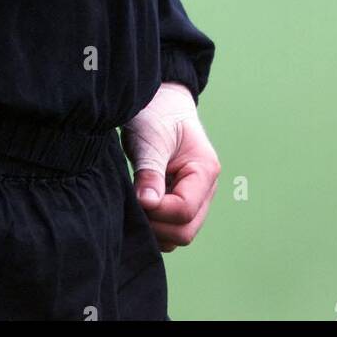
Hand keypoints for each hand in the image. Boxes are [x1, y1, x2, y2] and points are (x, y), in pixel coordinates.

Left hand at [120, 82, 220, 251]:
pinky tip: (136, 209)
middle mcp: (205, 190)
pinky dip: (154, 226)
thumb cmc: (156, 114)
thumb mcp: (151, 139)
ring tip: (133, 207)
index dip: (158, 210)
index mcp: (205, 171)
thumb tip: (147, 204)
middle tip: (131, 207)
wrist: (159, 102)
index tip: (136, 198)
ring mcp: (195, 198)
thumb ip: (150, 172)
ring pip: (178, 235)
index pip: (185, 209)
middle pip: (185, 230)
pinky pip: (170, 228)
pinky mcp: (179, 201)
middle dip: (156, 225)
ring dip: (155, 229)